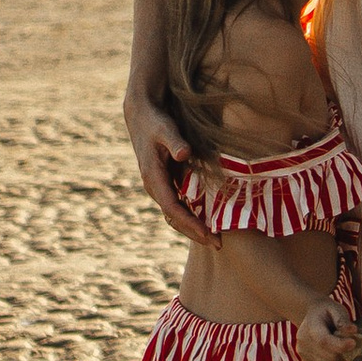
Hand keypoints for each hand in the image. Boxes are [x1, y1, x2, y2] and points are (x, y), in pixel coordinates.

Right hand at [125, 90, 204, 234]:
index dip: (191, 223)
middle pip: (174, 218)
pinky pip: (178, 206)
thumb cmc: (156, 122)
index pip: (173, 209)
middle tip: (219, 244)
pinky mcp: (166, 183)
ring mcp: (160, 186)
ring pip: (176, 215)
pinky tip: (209, 221)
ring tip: (216, 239)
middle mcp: (155, 187)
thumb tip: (184, 153)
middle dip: (195, 233)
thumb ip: (175, 142)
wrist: (142, 116)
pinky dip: (192, 216)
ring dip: (194, 228)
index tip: (208, 234)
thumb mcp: (166, 129)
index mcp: (153, 179)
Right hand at [294, 293, 361, 360]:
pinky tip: (334, 351)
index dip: (340, 345)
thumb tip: (353, 330)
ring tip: (339, 344)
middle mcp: (303, 342)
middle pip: (329, 356)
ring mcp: (303, 354)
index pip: (324, 341)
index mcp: (310, 326)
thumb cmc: (327, 313)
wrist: (312, 317)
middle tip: (348, 341)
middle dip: (343, 351)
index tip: (354, 343)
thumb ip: (343, 320)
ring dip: (340, 357)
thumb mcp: (336, 309)